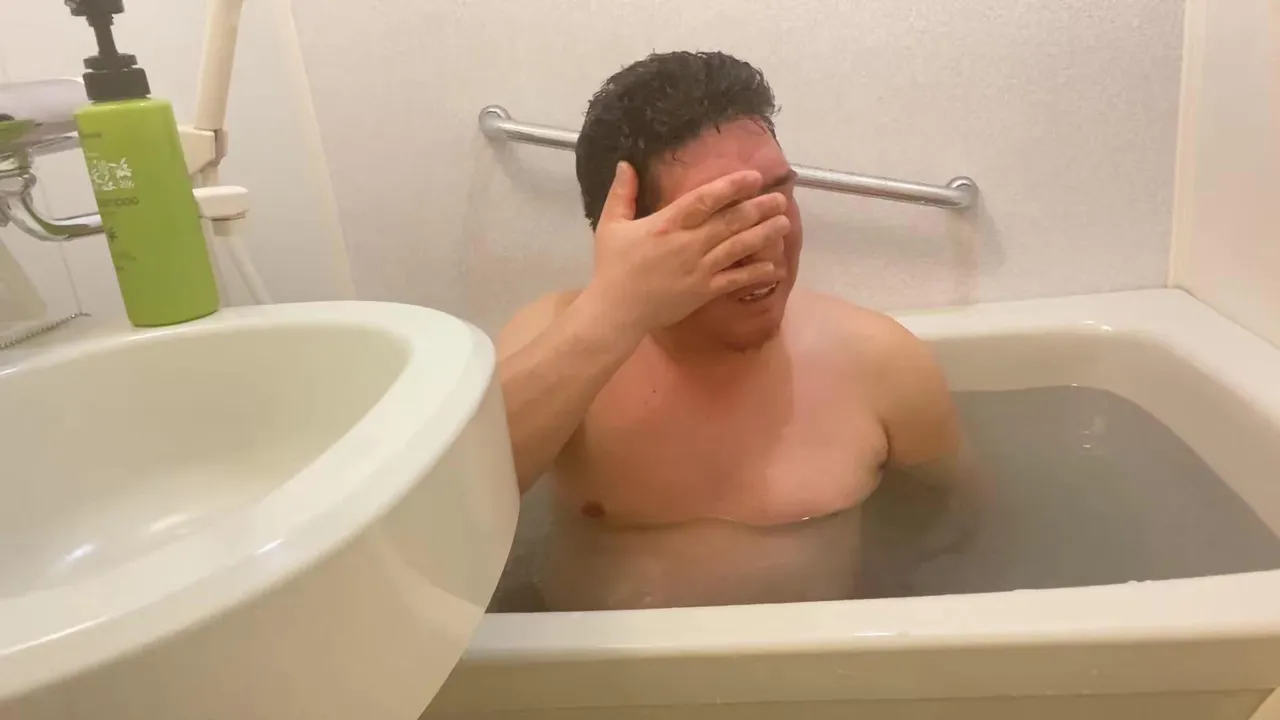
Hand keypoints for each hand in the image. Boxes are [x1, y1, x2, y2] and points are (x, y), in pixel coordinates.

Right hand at [581, 161, 789, 334]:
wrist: (617, 312)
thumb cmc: (613, 267)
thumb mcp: (611, 225)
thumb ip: (622, 194)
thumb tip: (627, 164)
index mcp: (667, 224)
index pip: (705, 200)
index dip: (732, 187)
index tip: (754, 177)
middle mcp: (688, 244)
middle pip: (730, 222)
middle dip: (759, 208)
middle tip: (781, 198)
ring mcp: (699, 269)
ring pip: (738, 248)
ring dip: (764, 234)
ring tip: (784, 223)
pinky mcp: (703, 291)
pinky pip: (735, 281)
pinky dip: (756, 273)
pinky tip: (774, 266)